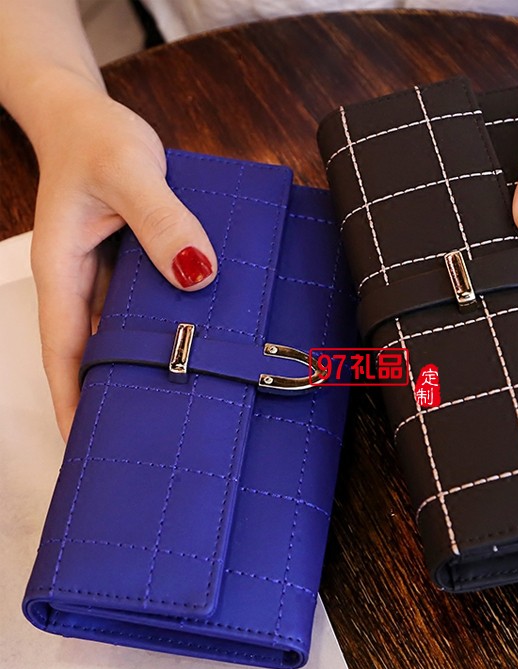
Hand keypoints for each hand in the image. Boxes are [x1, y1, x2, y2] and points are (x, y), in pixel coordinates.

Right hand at [30, 81, 216, 438]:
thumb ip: (161, 218)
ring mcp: (109, 278)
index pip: (63, 350)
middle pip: (93, 354)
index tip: (83, 443)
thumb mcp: (128, 171)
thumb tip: (195, 273)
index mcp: (65, 272)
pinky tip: (196, 345)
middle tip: (146, 439)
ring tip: (176, 406)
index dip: (73, 398)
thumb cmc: (96, 139)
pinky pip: (148, 308)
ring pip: (123, 334)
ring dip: (144, 366)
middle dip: (112, 396)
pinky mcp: (134, 267)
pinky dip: (165, 329)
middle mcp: (83, 283)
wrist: (90, 118)